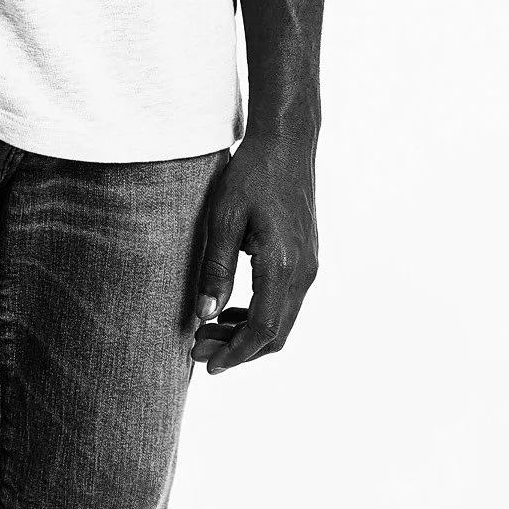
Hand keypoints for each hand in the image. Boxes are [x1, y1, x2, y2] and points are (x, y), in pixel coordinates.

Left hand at [189, 129, 317, 374]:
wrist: (287, 143)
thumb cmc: (252, 173)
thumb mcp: (224, 217)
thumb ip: (216, 269)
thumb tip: (204, 315)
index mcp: (282, 265)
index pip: (262, 331)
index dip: (235, 353)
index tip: (207, 365)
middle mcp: (303, 272)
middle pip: (275, 334)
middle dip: (237, 349)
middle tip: (198, 348)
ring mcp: (310, 266)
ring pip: (282, 321)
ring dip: (248, 334)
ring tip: (209, 330)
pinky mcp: (307, 258)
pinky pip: (286, 302)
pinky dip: (260, 315)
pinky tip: (232, 308)